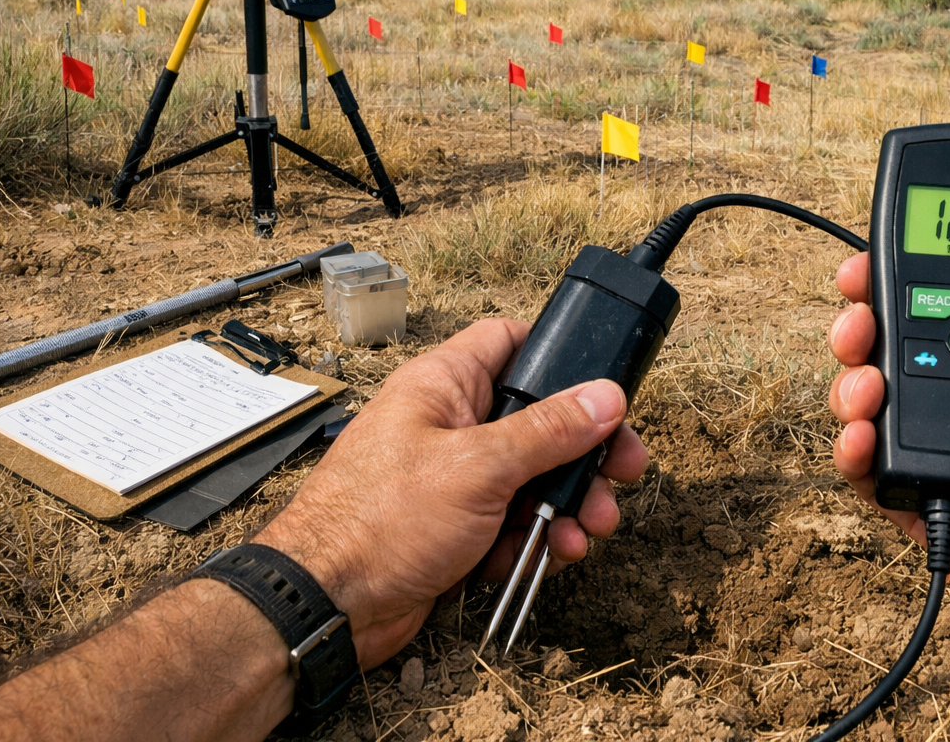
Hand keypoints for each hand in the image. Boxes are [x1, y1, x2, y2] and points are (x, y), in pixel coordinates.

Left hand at [254, 318, 647, 665]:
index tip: (602, 385)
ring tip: (588, 531)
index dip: (558, 355)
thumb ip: (548, 431)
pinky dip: (536, 540)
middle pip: (538, 419)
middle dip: (583, 452)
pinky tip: (547, 556)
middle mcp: (450, 424)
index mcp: (444, 385)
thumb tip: (603, 397)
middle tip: (620, 473)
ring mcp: (454, 478)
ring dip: (567, 504)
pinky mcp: (457, 526)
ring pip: (532, 477)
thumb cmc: (378, 522)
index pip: (509, 342)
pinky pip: (513, 522)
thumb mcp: (478, 467)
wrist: (329, 607)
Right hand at [826, 221, 949, 727]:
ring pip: (879, 404)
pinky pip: (875, 474)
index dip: (917, 278)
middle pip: (904, 347)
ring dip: (854, 380)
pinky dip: (853, 452)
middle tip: (856, 314)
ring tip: (863, 379)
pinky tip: (859, 435)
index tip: (884, 258)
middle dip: (867, 322)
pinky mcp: (934, 506)